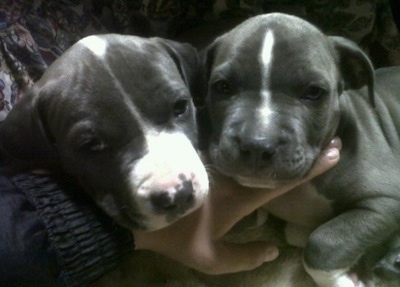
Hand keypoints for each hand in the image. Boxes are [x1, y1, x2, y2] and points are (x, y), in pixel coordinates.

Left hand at [133, 137, 340, 273]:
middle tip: (324, 139)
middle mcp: (231, 175)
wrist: (141, 215)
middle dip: (298, 151)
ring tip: (294, 138)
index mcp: (239, 198)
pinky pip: (231, 150)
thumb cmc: (177, 238)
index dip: (308, 168)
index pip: (280, 181)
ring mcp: (215, 163)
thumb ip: (244, 256)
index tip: (331, 153)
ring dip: (273, 146)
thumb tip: (274, 249)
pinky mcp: (202, 158)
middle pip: (270, 160)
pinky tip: (256, 142)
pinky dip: (248, 146)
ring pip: (250, 152)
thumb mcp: (210, 259)